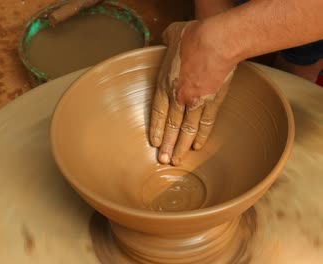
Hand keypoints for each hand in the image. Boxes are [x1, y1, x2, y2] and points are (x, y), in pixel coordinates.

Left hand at [149, 21, 236, 164]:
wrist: (214, 42)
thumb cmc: (192, 36)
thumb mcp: (172, 35)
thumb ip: (167, 38)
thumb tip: (167, 35)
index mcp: (165, 84)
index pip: (157, 112)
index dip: (155, 129)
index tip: (154, 143)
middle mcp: (178, 97)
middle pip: (170, 126)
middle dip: (166, 145)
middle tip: (162, 160)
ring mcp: (195, 102)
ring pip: (187, 130)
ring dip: (181, 146)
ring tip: (177, 160)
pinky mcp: (213, 101)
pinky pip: (206, 123)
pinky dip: (202, 136)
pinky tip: (198, 147)